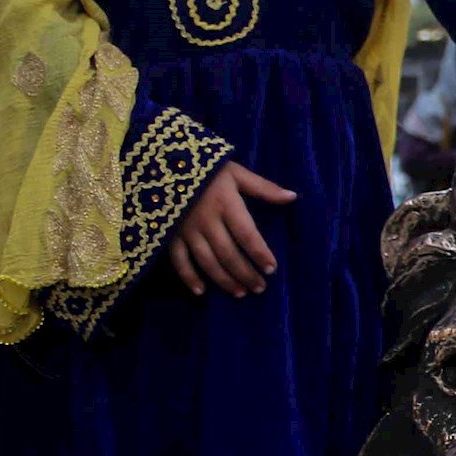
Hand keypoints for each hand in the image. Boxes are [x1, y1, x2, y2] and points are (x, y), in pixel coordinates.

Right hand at [171, 162, 296, 297]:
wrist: (163, 163)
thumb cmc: (206, 168)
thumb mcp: (236, 172)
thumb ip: (263, 187)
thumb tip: (292, 196)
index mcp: (226, 204)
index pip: (247, 235)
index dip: (259, 253)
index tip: (272, 269)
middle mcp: (206, 221)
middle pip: (228, 254)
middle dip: (245, 273)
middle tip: (260, 287)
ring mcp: (186, 230)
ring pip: (207, 261)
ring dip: (224, 280)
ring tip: (240, 292)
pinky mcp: (169, 235)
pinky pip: (178, 260)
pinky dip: (188, 277)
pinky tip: (201, 292)